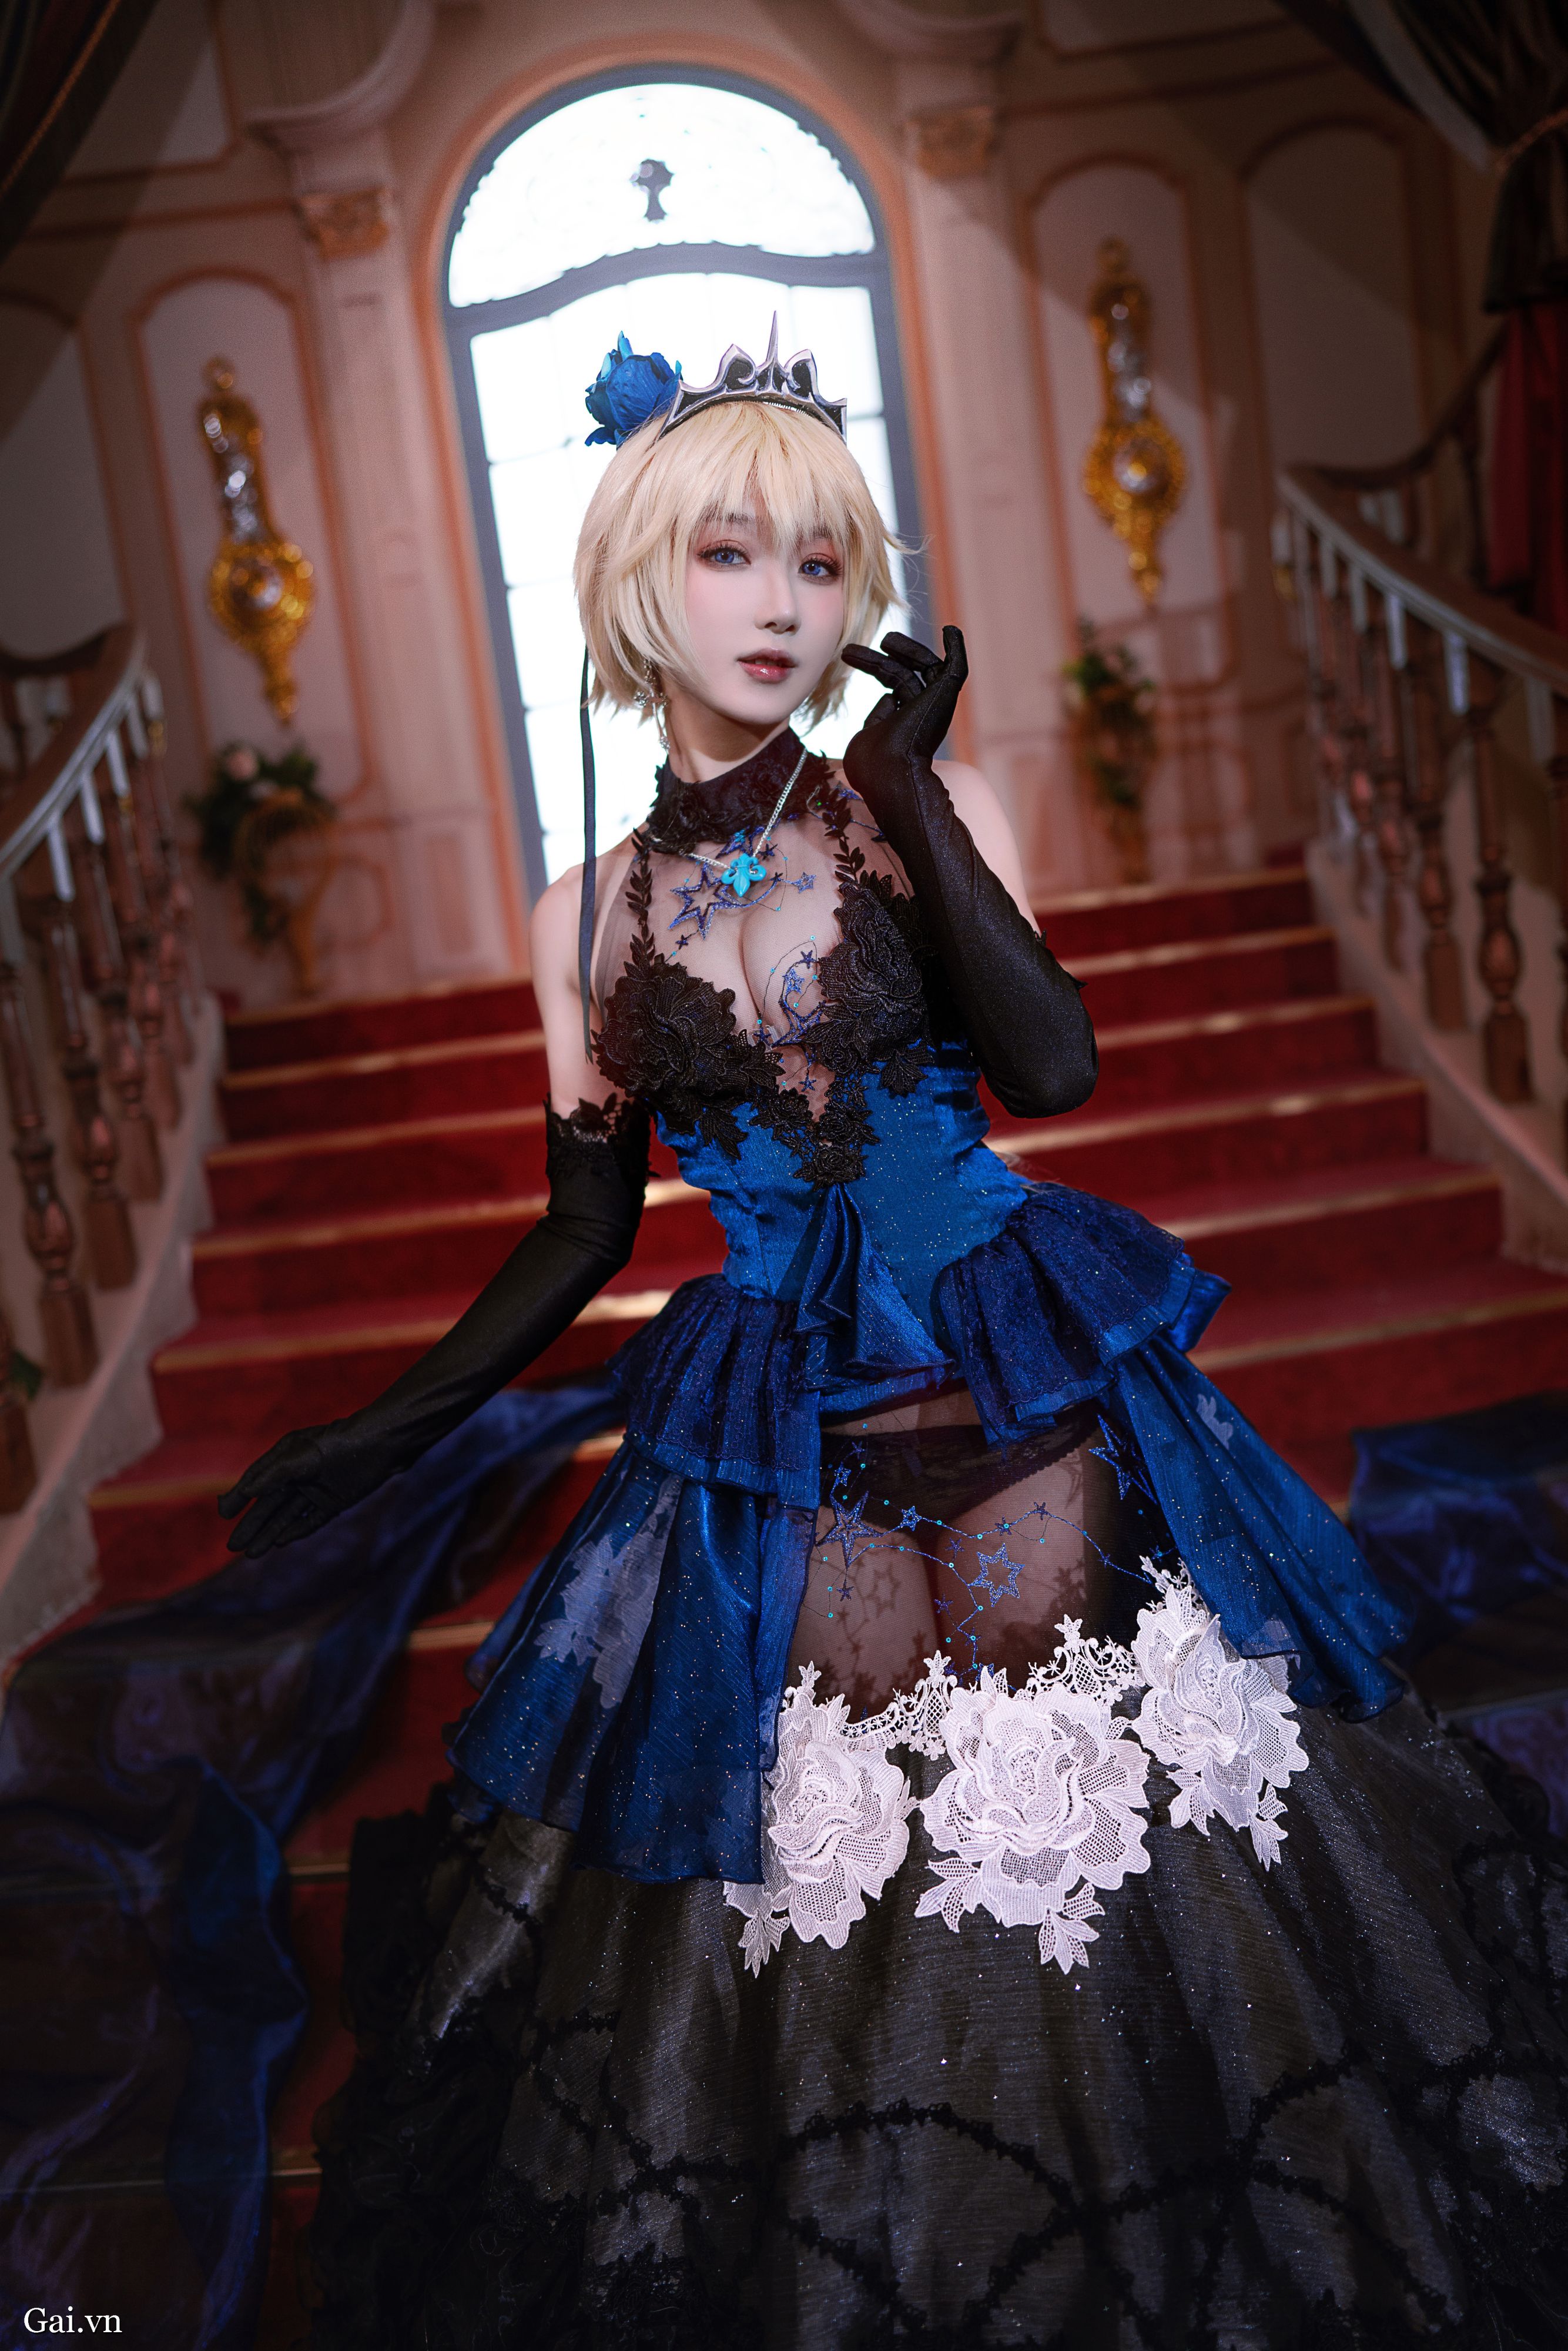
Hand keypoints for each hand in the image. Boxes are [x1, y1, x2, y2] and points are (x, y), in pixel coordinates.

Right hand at [217, 1416, 393, 1556]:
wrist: (383, 1444)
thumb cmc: (341, 1444)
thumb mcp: (302, 1457)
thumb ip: (273, 1474)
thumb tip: (246, 1491)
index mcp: (286, 1455)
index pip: (257, 1480)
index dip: (240, 1497)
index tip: (224, 1515)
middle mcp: (299, 1473)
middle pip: (269, 1503)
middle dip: (251, 1525)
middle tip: (232, 1547)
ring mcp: (317, 1489)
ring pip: (287, 1516)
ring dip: (269, 1533)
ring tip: (250, 1554)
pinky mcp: (335, 1502)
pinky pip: (310, 1520)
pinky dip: (295, 1531)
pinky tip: (279, 1543)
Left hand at [841, 627, 967, 807]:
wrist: (891, 776)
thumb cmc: (872, 767)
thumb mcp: (865, 739)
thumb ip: (875, 719)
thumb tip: (888, 698)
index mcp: (903, 723)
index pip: (892, 686)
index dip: (872, 665)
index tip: (846, 654)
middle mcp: (921, 713)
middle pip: (904, 674)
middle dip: (882, 656)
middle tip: (855, 643)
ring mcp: (934, 705)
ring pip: (926, 666)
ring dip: (908, 648)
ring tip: (885, 638)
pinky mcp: (945, 696)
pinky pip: (956, 668)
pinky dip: (957, 648)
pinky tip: (950, 630)